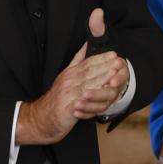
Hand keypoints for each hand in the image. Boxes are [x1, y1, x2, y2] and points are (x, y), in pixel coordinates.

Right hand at [16, 12, 126, 145]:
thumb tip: (85, 45)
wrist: (43, 118)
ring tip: (114, 73)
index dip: (101, 58)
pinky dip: (95, 95)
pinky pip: (84, 99)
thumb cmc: (57, 99)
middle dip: (105, 65)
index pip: (87, 62)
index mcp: (70, 73)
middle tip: (118, 61)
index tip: (113, 54)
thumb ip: (77, 60)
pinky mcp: (70, 106)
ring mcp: (69, 92)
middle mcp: (69, 81)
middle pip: (89, 71)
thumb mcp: (66, 76)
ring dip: (102, 78)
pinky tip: (104, 93)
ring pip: (88, 83)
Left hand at [79, 8, 128, 112]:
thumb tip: (96, 12)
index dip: (115, 77)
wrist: (109, 78)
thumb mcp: (101, 43)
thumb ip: (98, 29)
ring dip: (90, 105)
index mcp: (119, 69)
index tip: (108, 80)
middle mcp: (116, 84)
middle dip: (98, 92)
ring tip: (77, 104)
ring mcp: (110, 97)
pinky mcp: (102, 106)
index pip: (120, 73)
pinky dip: (86, 113)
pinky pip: (95, 112)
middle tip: (84, 93)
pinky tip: (76, 113)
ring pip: (102, 103)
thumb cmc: (104, 60)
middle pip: (110, 91)